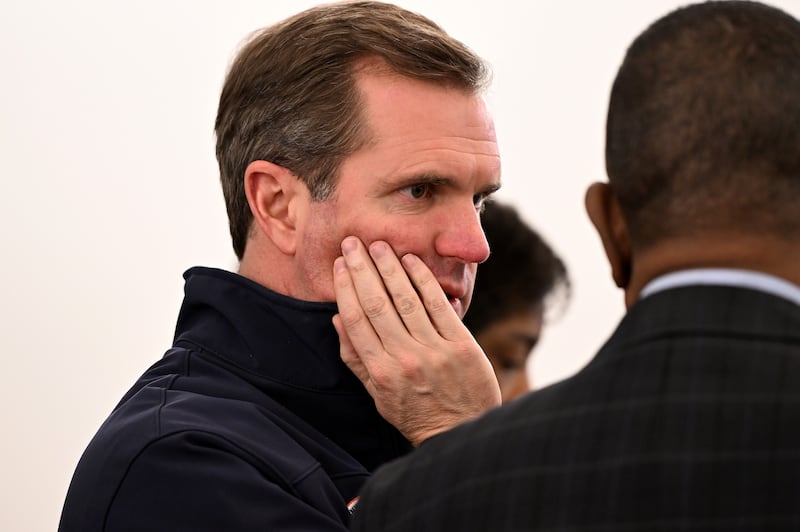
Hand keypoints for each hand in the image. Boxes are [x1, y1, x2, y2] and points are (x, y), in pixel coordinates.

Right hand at [332, 236, 500, 446]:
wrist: (460, 432)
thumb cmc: (414, 412)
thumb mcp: (377, 394)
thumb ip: (355, 357)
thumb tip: (337, 319)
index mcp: (380, 371)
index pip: (357, 320)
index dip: (346, 288)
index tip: (340, 264)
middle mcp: (404, 359)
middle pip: (378, 304)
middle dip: (362, 270)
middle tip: (353, 243)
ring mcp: (434, 351)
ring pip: (407, 300)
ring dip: (390, 268)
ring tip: (379, 246)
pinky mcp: (461, 345)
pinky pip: (438, 305)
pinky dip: (423, 280)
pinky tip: (411, 261)